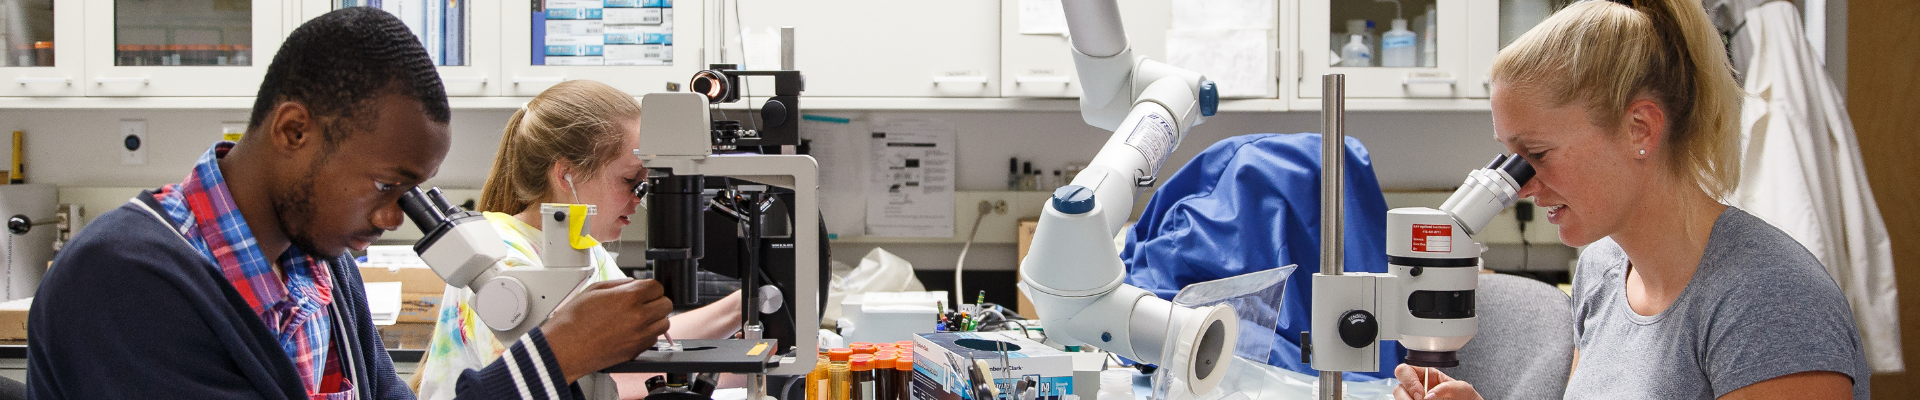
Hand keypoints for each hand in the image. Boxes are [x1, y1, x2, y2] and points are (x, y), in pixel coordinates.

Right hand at [540, 279, 672, 382]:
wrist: (564, 349)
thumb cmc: (573, 321)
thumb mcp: (594, 290)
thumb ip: (619, 284)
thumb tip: (634, 283)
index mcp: (628, 297)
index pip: (657, 287)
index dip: (650, 287)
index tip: (644, 290)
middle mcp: (638, 316)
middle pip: (666, 304)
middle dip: (656, 301)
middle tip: (643, 303)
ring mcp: (639, 335)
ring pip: (664, 323)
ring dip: (655, 318)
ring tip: (639, 317)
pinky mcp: (636, 350)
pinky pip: (654, 338)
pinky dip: (648, 333)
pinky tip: (632, 330)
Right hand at [1393, 364, 1480, 399]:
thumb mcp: (1463, 389)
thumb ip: (1447, 387)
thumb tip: (1429, 395)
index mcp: (1428, 376)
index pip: (1406, 370)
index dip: (1409, 380)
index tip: (1421, 393)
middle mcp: (1418, 389)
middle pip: (1399, 387)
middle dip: (1405, 395)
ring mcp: (1415, 399)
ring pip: (1399, 399)